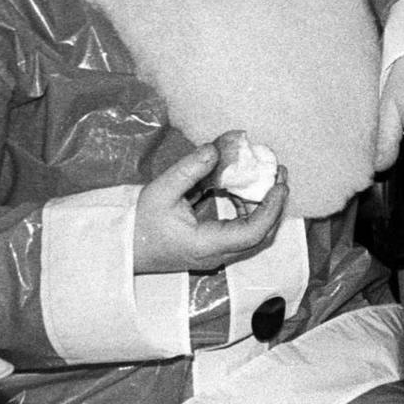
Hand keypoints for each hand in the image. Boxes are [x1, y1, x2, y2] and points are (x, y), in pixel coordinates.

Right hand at [133, 142, 287, 274]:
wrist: (124, 248)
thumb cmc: (139, 223)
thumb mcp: (161, 191)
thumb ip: (190, 169)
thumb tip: (215, 149)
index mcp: (206, 245)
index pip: (252, 232)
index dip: (271, 208)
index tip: (279, 184)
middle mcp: (216, 254)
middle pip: (260, 235)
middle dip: (274, 205)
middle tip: (279, 175)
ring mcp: (216, 254)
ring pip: (253, 234)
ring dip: (261, 206)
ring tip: (264, 178)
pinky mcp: (213, 248)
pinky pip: (240, 231)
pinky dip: (246, 210)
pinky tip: (240, 190)